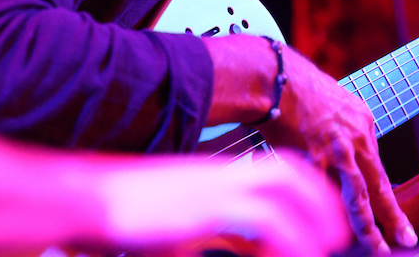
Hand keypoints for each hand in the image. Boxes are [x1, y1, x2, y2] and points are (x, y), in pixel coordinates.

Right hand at [97, 153, 349, 256]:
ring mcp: (210, 187)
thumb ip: (211, 236)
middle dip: (318, 198)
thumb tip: (234, 245)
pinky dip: (285, 239)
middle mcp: (217, 176)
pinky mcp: (202, 208)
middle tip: (336, 232)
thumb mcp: (174, 230)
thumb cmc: (117, 217)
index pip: (272, 170)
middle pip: (285, 170)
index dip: (303, 191)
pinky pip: (261, 221)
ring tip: (324, 245)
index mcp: (211, 177)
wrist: (82, 199)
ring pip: (281, 188)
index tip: (322, 219)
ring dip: (309, 216)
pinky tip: (293, 256)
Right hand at [257, 48, 417, 251]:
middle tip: (406, 239)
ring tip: (376, 247)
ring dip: (367, 225)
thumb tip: (338, 155)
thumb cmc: (293, 87)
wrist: (273, 75)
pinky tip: (323, 225)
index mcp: (362, 121)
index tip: (390, 213)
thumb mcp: (331, 104)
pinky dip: (322, 208)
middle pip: (378, 183)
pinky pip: (320, 188)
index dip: (381, 193)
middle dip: (393, 216)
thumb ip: (339, 131)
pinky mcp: (314, 155)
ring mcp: (337, 147)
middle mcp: (356, 135)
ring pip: (358, 194)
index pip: (376, 166)